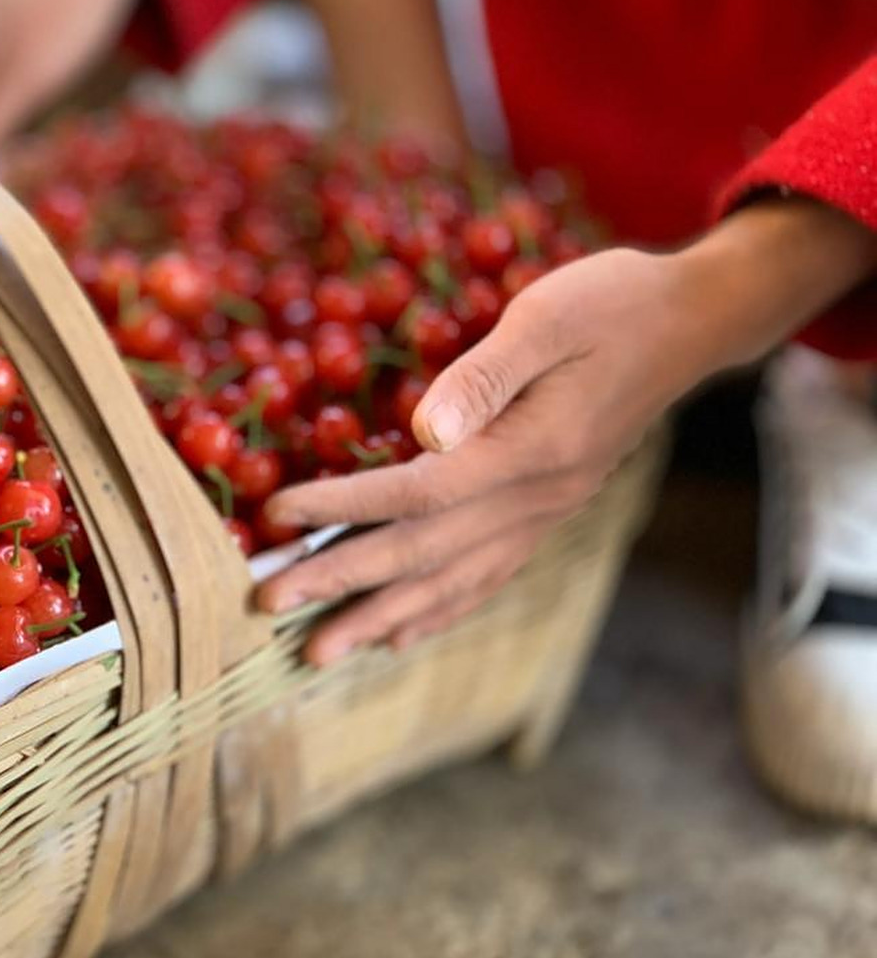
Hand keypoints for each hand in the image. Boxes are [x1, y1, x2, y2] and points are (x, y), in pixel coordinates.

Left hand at [254, 200, 876, 664]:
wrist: (691, 323)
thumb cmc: (612, 304)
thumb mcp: (548, 317)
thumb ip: (484, 377)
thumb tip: (423, 432)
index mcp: (531, 451)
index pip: (418, 493)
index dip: (343, 507)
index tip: (277, 516)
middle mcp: (537, 500)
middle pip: (423, 554)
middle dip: (340, 583)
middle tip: (266, 608)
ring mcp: (545, 516)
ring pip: (451, 583)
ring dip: (378, 619)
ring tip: (316, 652)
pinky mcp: (546, 515)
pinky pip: (485, 580)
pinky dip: (436, 614)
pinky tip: (397, 637)